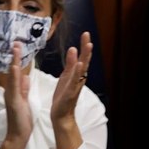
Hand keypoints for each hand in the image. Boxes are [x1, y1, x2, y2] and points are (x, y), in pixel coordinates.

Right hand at [0, 42, 32, 148]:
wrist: (17, 136)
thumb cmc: (21, 120)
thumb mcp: (23, 100)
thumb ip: (23, 88)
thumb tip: (24, 76)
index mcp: (14, 90)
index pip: (16, 71)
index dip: (17, 58)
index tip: (19, 46)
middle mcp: (10, 91)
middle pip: (11, 70)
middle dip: (14, 56)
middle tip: (16, 42)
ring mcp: (10, 96)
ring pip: (11, 76)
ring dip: (13, 62)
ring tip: (15, 49)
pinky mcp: (13, 102)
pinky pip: (13, 88)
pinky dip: (14, 77)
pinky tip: (15, 68)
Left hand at [50, 32, 91, 148]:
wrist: (61, 114)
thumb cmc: (63, 96)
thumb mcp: (65, 77)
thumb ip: (69, 65)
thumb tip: (73, 49)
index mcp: (76, 74)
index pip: (81, 57)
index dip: (84, 46)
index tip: (86, 33)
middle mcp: (79, 78)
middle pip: (84, 60)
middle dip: (86, 48)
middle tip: (87, 34)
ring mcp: (76, 85)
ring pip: (82, 69)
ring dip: (85, 57)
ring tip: (88, 45)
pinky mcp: (71, 92)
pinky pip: (75, 80)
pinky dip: (77, 72)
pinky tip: (79, 64)